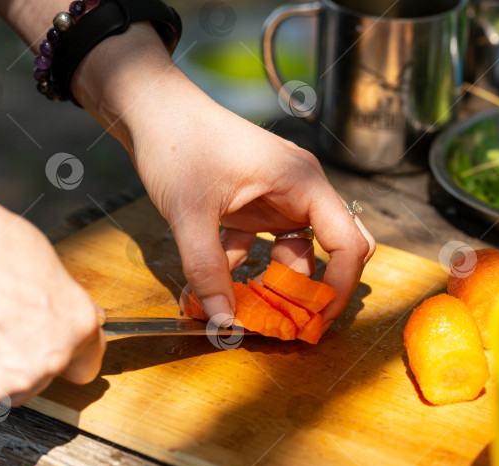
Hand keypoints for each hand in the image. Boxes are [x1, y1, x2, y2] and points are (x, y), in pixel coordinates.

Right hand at [0, 162, 104, 405]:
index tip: (58, 342)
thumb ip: (61, 299)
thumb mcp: (42, 260)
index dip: (71, 348)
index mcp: (76, 324)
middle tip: (1, 323)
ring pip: (12, 386)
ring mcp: (11, 380)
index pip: (88, 358)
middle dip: (29, 354)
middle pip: (47, 372)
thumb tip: (65, 309)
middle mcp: (50, 358)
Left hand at [132, 76, 374, 326]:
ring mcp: (278, 196)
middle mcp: (299, 189)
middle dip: (319, 289)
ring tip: (248, 313)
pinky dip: (245, 268)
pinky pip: (264, 245)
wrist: (150, 108)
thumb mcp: (190, 213)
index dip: (339, 288)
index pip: (348, 242)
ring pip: (297, 251)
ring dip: (276, 284)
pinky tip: (212, 285)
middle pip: (335, 247)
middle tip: (297, 325)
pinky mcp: (255, 203)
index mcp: (302, 183)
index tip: (317, 323)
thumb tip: (224, 322)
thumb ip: (207, 270)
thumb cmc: (177, 144)